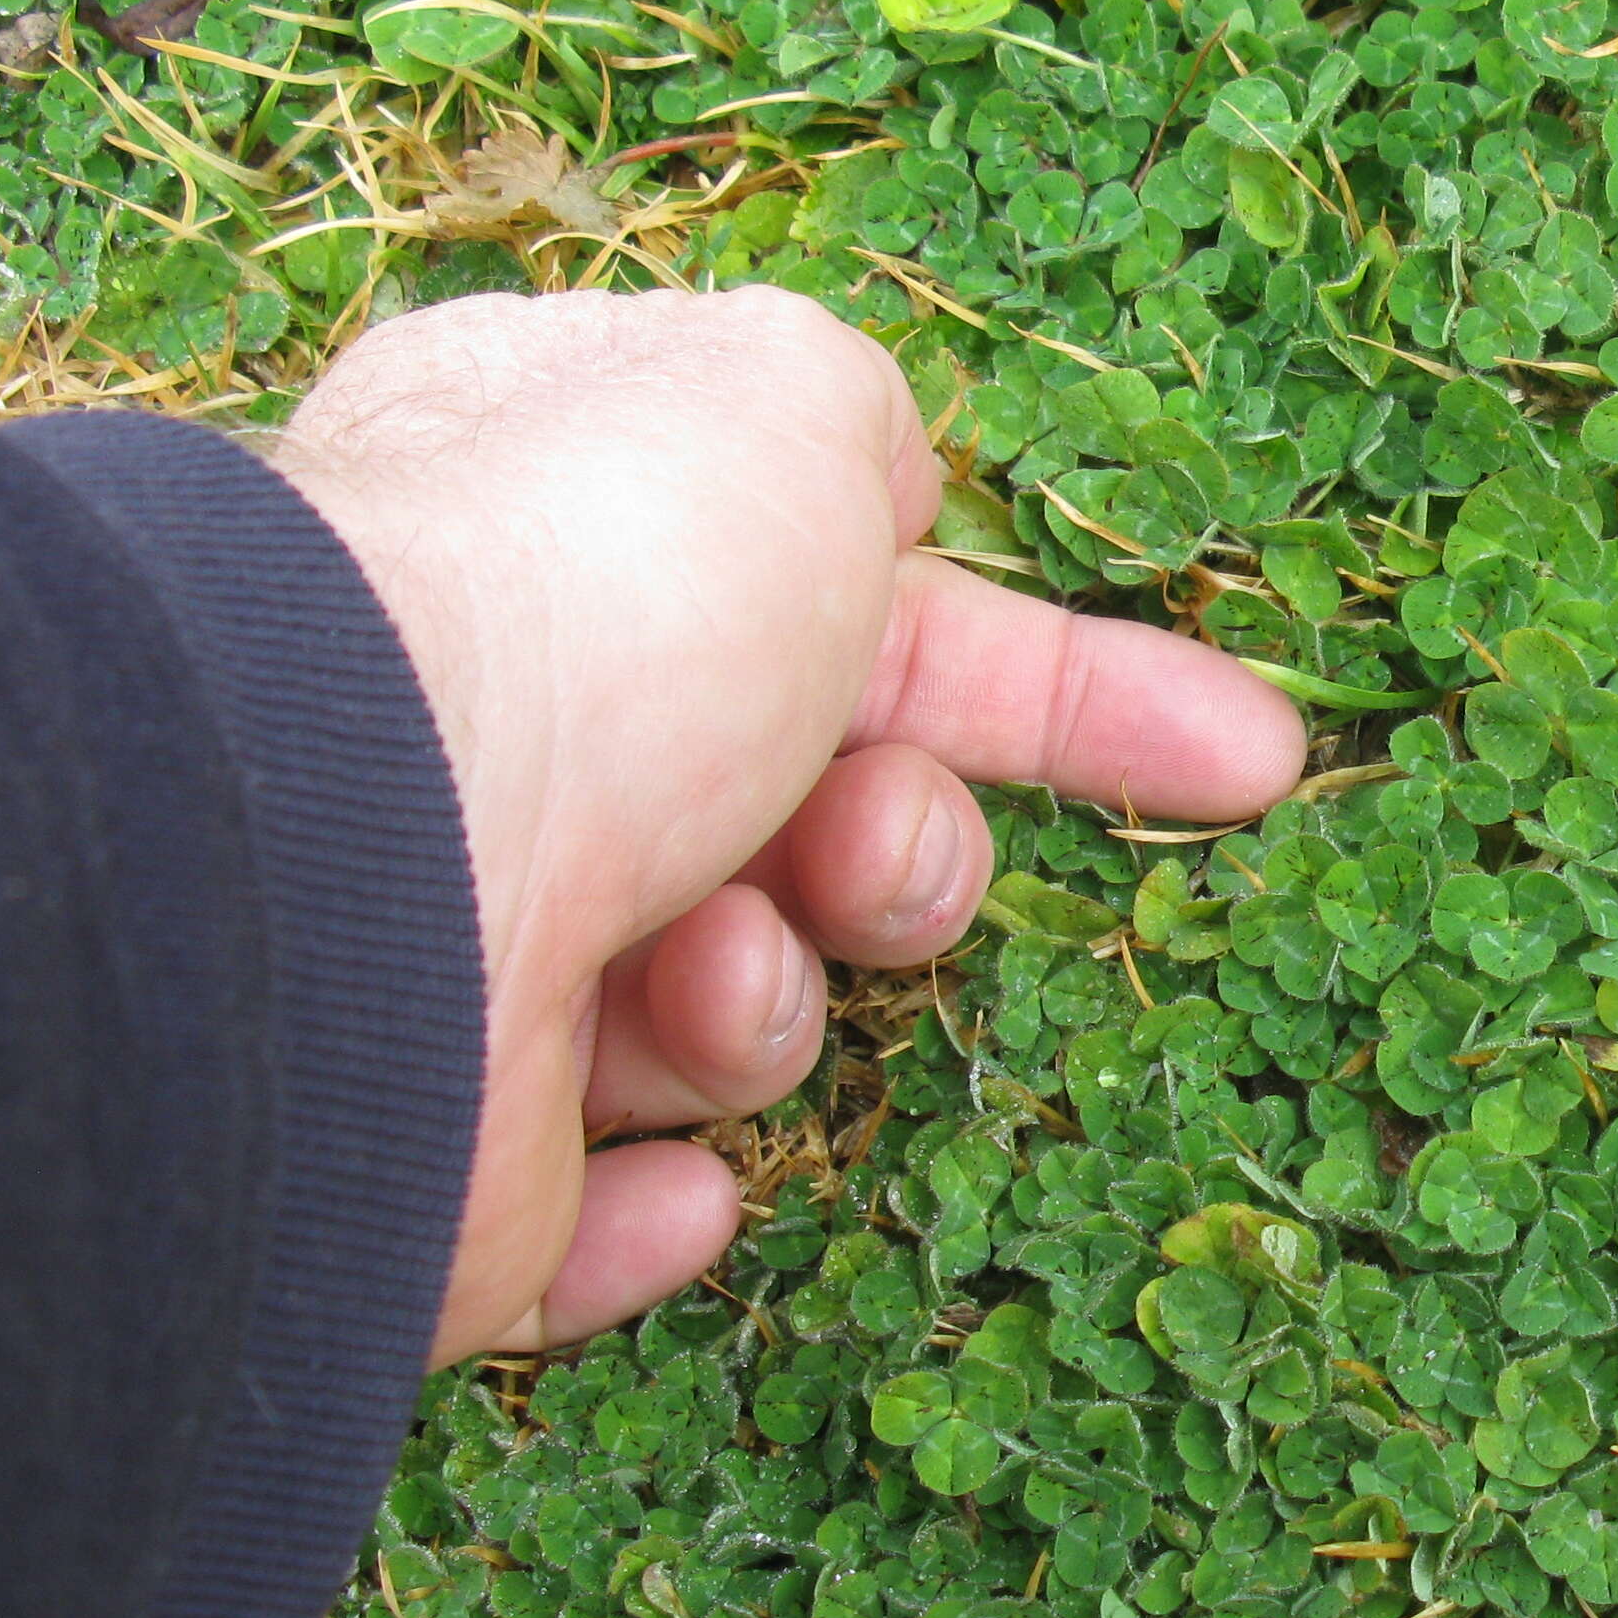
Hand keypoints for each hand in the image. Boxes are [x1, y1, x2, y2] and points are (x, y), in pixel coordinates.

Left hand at [266, 287, 1306, 1365]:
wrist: (364, 855)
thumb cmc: (598, 601)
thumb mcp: (787, 404)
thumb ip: (861, 430)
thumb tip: (874, 505)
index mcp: (567, 534)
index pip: (873, 612)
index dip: (1079, 689)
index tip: (1253, 760)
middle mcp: (504, 738)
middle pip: (822, 828)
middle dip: (900, 856)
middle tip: (855, 855)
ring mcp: (462, 959)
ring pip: (738, 1017)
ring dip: (771, 1001)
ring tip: (695, 972)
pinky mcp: (432, 1175)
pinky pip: (610, 1212)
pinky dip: (660, 1202)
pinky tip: (668, 1176)